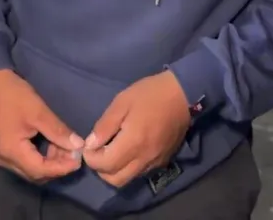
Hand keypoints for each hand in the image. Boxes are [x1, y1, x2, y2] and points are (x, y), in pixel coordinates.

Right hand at [0, 69, 83, 182]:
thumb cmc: (15, 96)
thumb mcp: (39, 112)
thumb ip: (58, 131)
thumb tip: (79, 145)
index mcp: (11, 151)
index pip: (39, 170)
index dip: (61, 168)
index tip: (79, 160)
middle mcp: (5, 159)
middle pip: (35, 174)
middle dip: (57, 167)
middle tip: (74, 153)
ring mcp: (3, 156)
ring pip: (31, 170)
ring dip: (50, 163)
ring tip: (66, 148)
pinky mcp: (5, 151)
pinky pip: (26, 163)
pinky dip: (41, 158)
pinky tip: (52, 146)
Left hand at [83, 71, 190, 187]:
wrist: (183, 94)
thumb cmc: (150, 94)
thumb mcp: (122, 102)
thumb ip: (105, 125)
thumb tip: (91, 144)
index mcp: (133, 143)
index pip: (105, 165)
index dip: (91, 158)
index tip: (89, 145)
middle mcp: (144, 159)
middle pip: (115, 179)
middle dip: (101, 169)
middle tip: (98, 151)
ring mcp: (155, 162)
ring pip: (128, 179)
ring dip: (115, 170)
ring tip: (112, 150)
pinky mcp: (163, 161)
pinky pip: (141, 173)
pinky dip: (129, 167)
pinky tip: (128, 150)